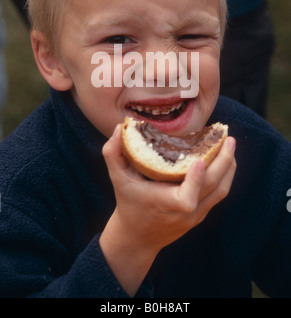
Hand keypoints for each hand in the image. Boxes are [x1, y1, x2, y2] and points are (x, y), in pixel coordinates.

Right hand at [99, 124, 235, 295]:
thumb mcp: (117, 178)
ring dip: (229, 167)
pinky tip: (225, 158)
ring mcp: (196, 215)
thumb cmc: (128, 203)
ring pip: (221, 191)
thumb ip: (113, 153)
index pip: (186, 199)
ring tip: (230, 144)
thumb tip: (118, 128)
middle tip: (228, 138)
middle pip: (213, 189)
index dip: (195, 182)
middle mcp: (184, 212)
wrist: (138, 237)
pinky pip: (219, 193)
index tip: (200, 161)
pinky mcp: (202, 213)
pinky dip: (225, 175)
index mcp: (164, 203)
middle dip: (224, 162)